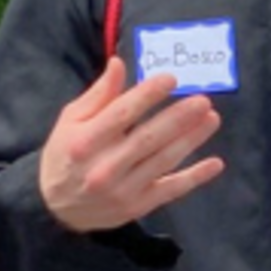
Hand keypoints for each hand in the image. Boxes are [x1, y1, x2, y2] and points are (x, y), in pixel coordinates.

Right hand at [39, 57, 223, 233]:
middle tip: (203, 101)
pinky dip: (194, 178)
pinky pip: (170, 190)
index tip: (171, 79)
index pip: (120, 114)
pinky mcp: (137, 206)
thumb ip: (98, 94)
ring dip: (191, 140)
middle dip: (178, 119)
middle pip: (148, 138)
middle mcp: (104, 167)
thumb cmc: (65, 153)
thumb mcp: (71, 120)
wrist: (55, 207)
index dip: (147, 95)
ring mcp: (123, 190)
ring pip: (163, 161)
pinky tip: (215, 163)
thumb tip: (119, 64)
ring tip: (211, 119)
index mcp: (85, 141)